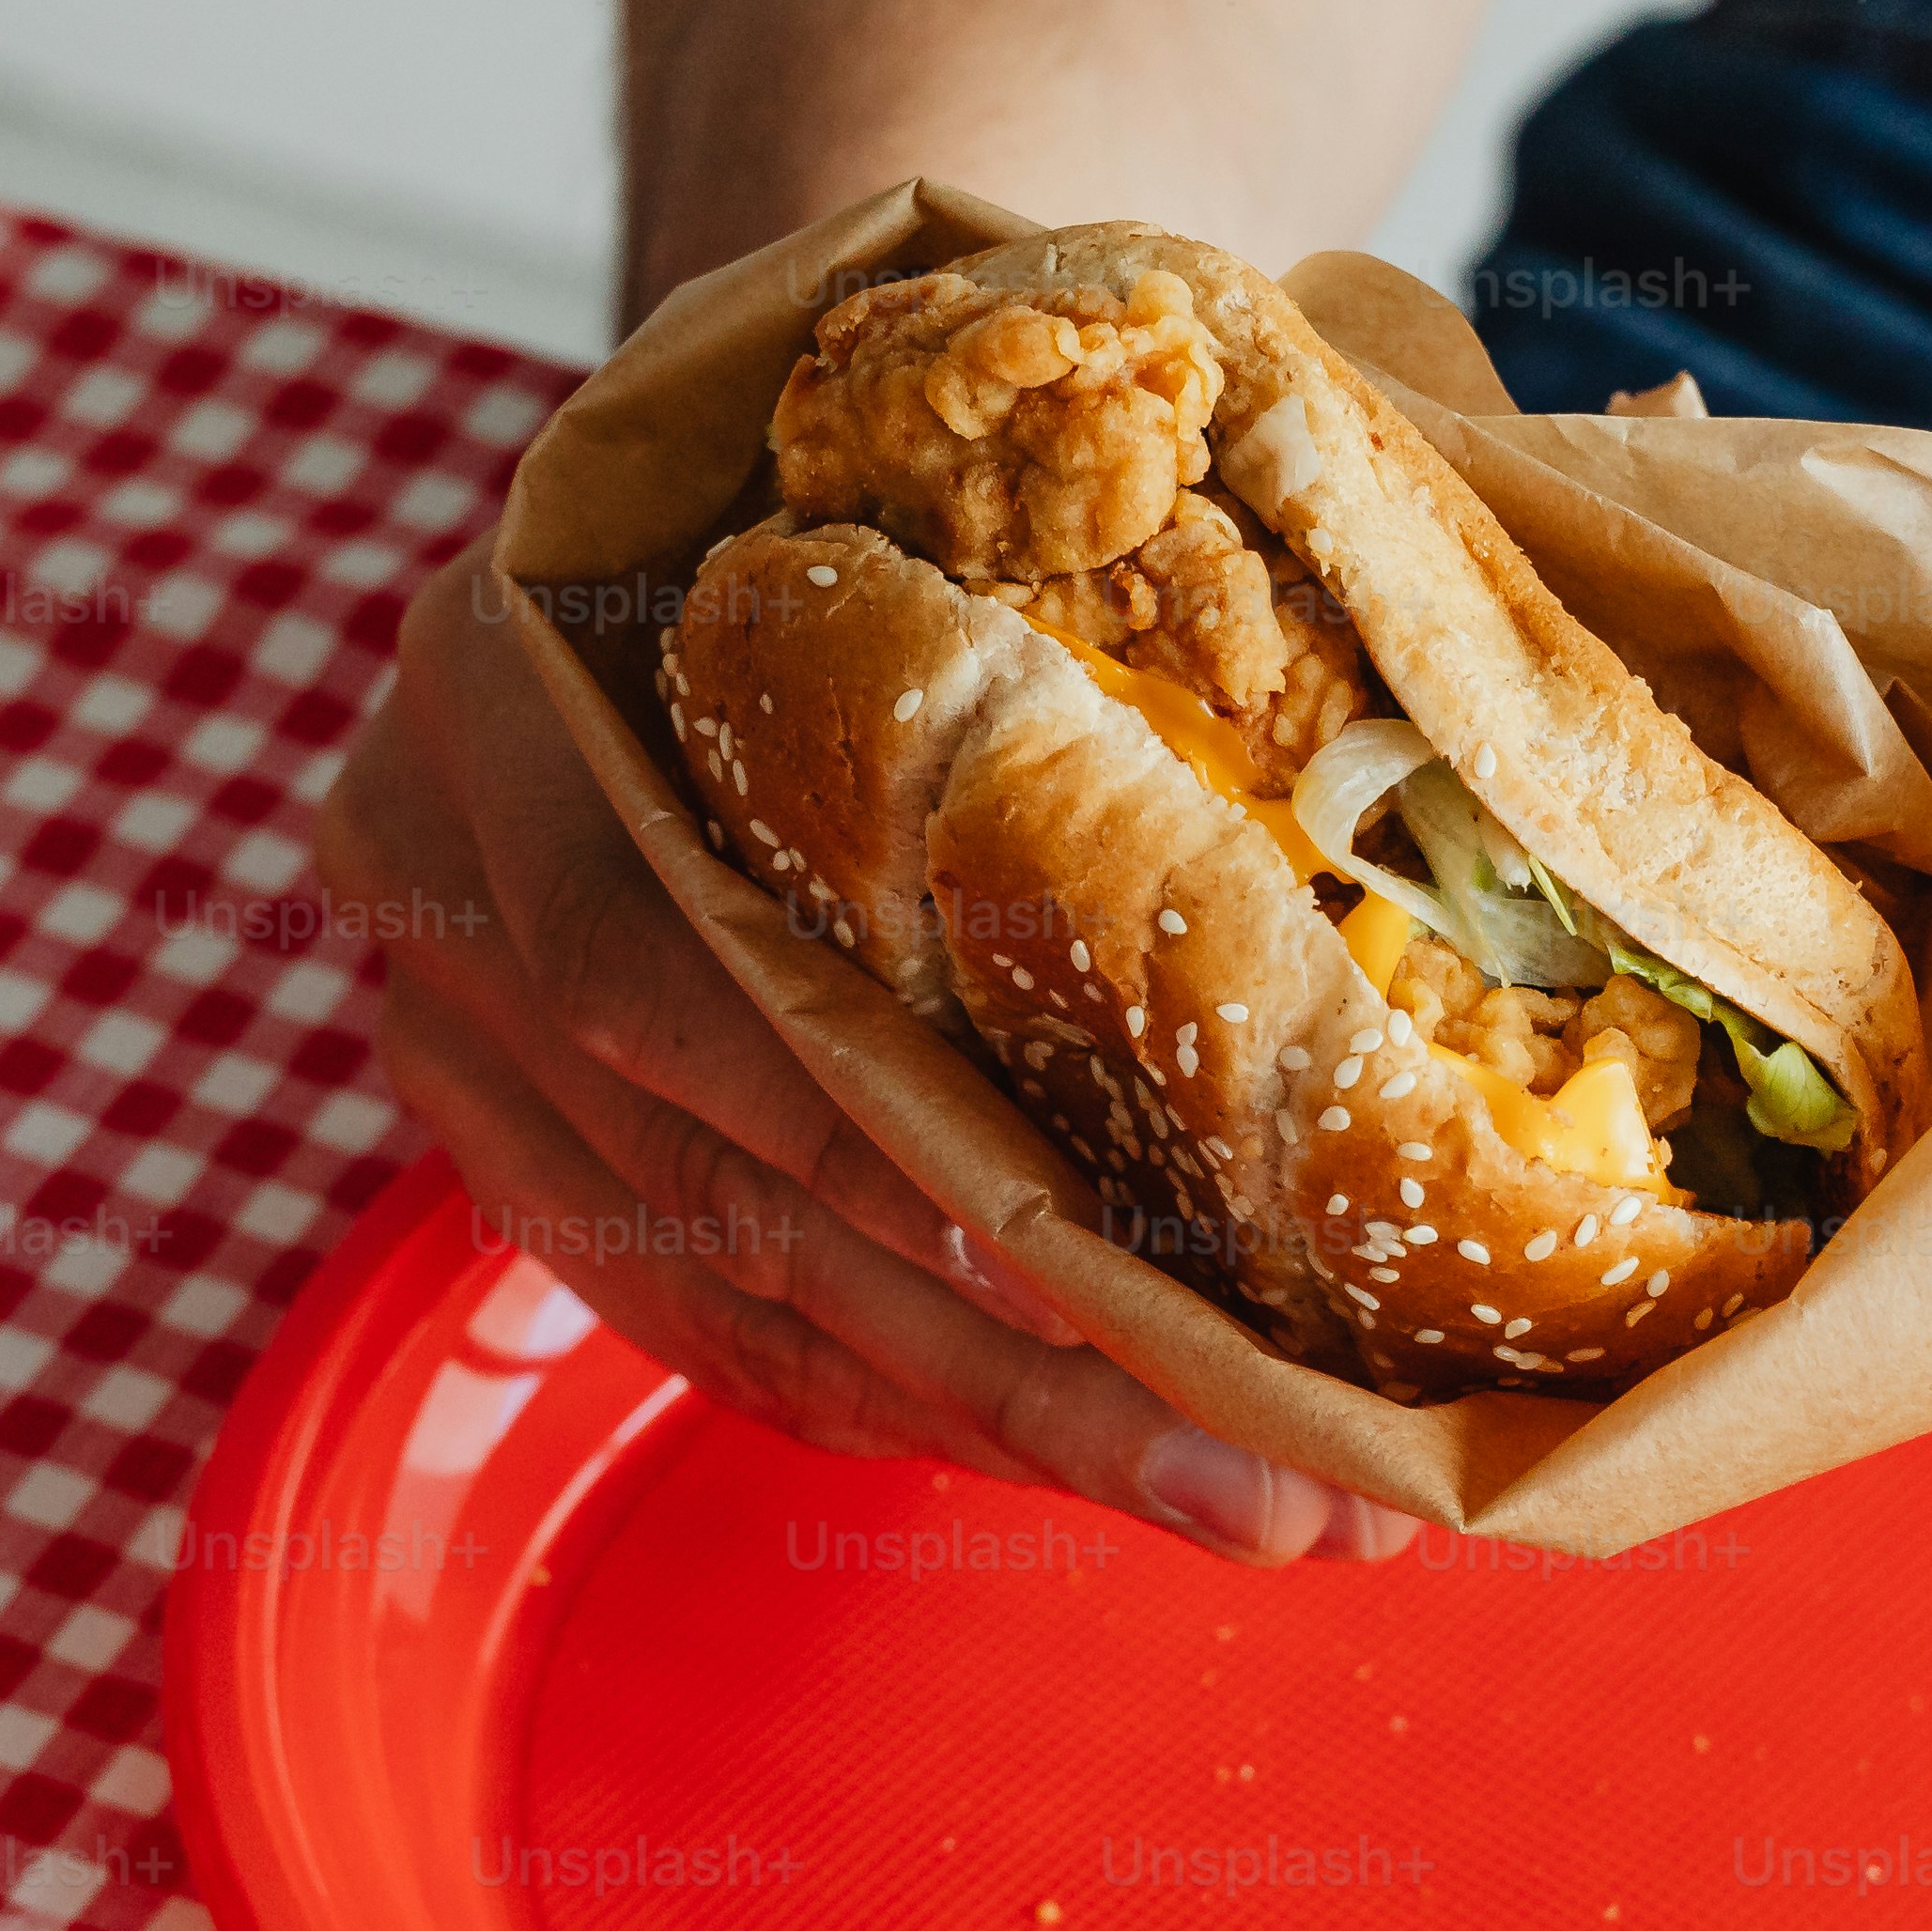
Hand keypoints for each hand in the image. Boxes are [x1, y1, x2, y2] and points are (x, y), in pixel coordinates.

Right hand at [310, 556, 1417, 1562]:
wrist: (701, 457)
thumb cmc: (888, 447)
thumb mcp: (952, 429)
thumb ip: (1127, 520)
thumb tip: (1497, 568)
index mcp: (505, 655)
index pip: (653, 958)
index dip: (867, 1139)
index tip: (1110, 1276)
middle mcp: (434, 842)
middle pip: (719, 1172)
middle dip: (1010, 1364)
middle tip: (1257, 1480)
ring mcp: (446, 1010)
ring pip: (727, 1285)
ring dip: (989, 1422)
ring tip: (1229, 1501)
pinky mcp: (497, 1133)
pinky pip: (697, 1319)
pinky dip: (888, 1400)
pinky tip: (1069, 1452)